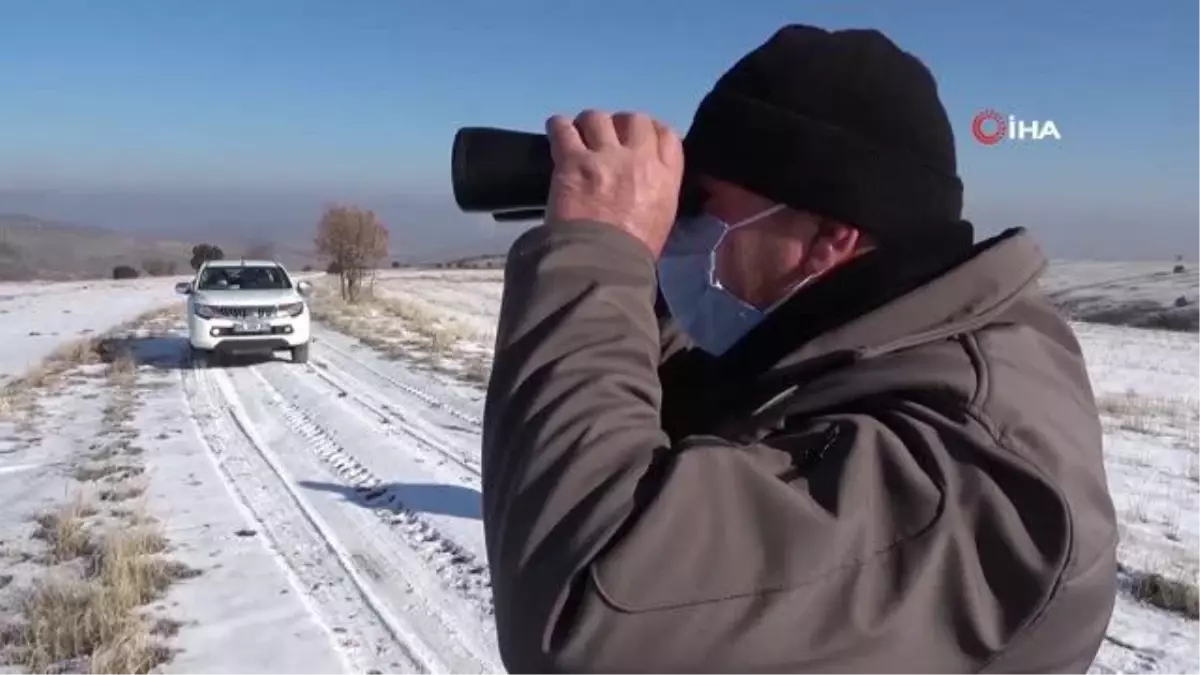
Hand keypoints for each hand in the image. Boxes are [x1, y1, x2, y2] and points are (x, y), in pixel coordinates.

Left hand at [544, 110, 684, 257]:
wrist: (603, 263)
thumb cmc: (634, 254)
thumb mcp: (662, 220)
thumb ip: (657, 192)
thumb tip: (644, 184)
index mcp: (665, 176)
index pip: (666, 134)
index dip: (651, 130)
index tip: (637, 137)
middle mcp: (638, 158)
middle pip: (633, 119)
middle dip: (619, 125)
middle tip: (606, 138)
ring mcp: (604, 156)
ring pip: (597, 118)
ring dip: (588, 125)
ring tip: (579, 136)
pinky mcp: (573, 161)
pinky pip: (563, 128)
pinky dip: (559, 126)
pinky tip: (557, 132)